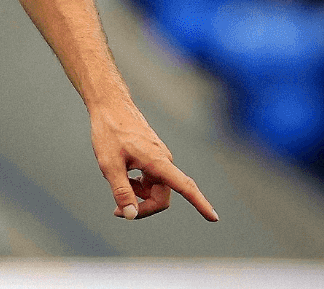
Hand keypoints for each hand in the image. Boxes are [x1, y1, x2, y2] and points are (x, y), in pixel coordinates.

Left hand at [90, 101, 218, 221]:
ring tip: (116, 180)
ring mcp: (158, 158)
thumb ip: (121, 191)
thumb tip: (130, 215)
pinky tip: (122, 172)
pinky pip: (149, 179)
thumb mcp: (109, 164)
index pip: (185, 187)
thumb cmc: (109, 132)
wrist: (110, 105)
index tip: (214, 218)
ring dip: (137, 194)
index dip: (200, 204)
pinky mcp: (152, 156)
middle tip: (117, 211)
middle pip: (161, 197)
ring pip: (154, 189)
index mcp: (158, 162)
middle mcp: (163, 160)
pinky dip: (136, 183)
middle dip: (143, 207)